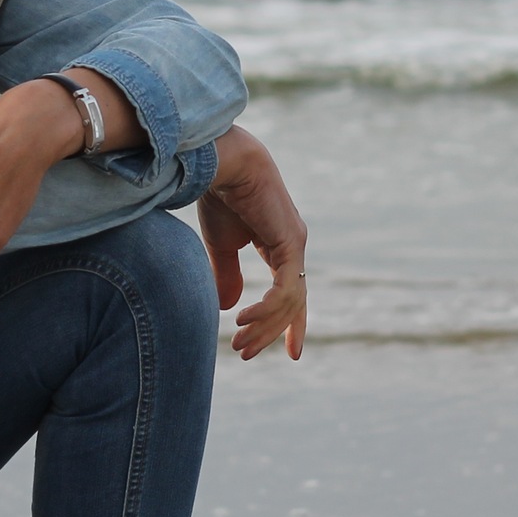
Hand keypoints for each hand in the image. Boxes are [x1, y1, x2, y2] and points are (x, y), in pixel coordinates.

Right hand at [198, 124, 307, 359]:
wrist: (223, 162)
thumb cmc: (221, 196)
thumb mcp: (221, 245)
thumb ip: (227, 275)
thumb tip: (228, 307)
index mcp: (282, 246)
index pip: (292, 294)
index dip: (290, 324)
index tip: (290, 354)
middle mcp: (294, 248)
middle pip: (292, 304)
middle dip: (270, 333)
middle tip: (245, 353)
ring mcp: (296, 245)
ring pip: (289, 302)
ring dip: (263, 326)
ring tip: (238, 342)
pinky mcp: (291, 243)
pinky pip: (285, 289)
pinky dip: (266, 309)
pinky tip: (243, 319)